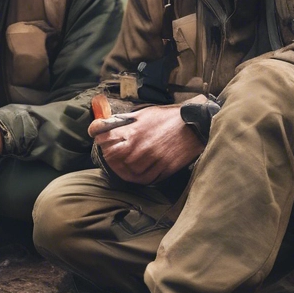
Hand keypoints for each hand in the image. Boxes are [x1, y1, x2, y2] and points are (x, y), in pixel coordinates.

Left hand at [88, 104, 203, 184]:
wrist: (194, 124)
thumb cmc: (168, 118)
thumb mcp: (144, 114)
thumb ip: (126, 121)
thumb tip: (108, 125)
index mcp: (134, 130)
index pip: (105, 138)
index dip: (99, 139)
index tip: (99, 139)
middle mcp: (141, 146)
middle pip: (114, 158)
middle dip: (110, 157)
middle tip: (111, 156)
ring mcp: (153, 158)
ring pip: (128, 172)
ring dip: (123, 169)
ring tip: (124, 166)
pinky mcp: (164, 168)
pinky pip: (145, 179)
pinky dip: (138, 177)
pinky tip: (137, 173)